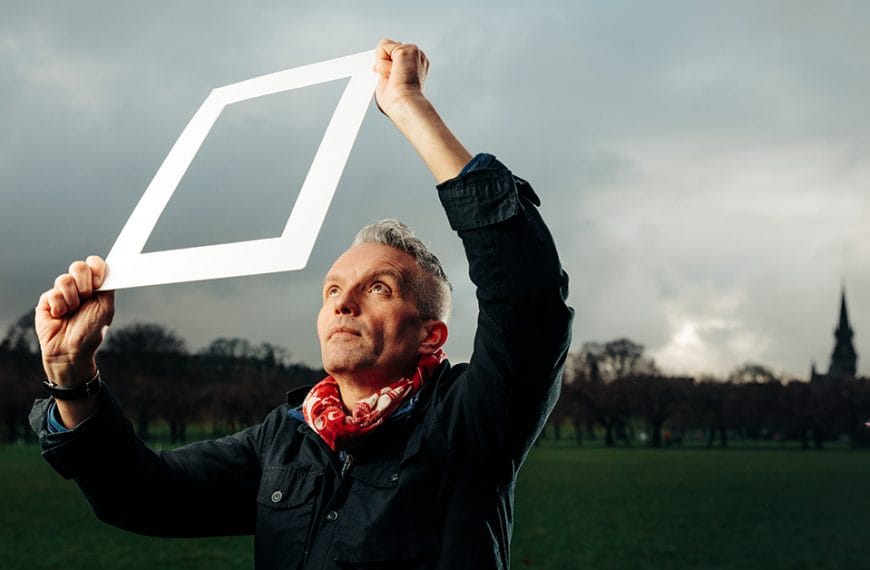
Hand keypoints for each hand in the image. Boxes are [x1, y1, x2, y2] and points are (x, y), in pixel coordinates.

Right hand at [36, 256, 113, 384]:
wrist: (71, 350)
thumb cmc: (90, 331)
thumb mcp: (106, 307)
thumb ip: (108, 287)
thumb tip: (111, 270)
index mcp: (94, 286)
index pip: (94, 263)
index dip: (96, 268)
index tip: (98, 282)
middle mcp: (78, 287)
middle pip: (78, 266)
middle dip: (84, 284)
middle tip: (86, 299)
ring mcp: (61, 292)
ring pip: (64, 279)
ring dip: (72, 299)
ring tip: (72, 312)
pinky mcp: (46, 300)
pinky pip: (52, 294)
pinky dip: (60, 307)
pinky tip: (60, 316)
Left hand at [374, 38, 429, 120]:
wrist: (404, 106)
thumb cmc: (397, 101)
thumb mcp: (387, 83)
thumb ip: (384, 69)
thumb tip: (376, 65)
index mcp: (414, 66)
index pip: (393, 55)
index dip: (386, 65)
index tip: (390, 79)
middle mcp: (416, 57)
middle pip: (388, 48)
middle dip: (383, 63)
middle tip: (392, 79)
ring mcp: (414, 52)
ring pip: (385, 47)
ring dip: (383, 64)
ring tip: (394, 77)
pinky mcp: (408, 50)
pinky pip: (382, 48)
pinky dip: (382, 62)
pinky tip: (393, 73)